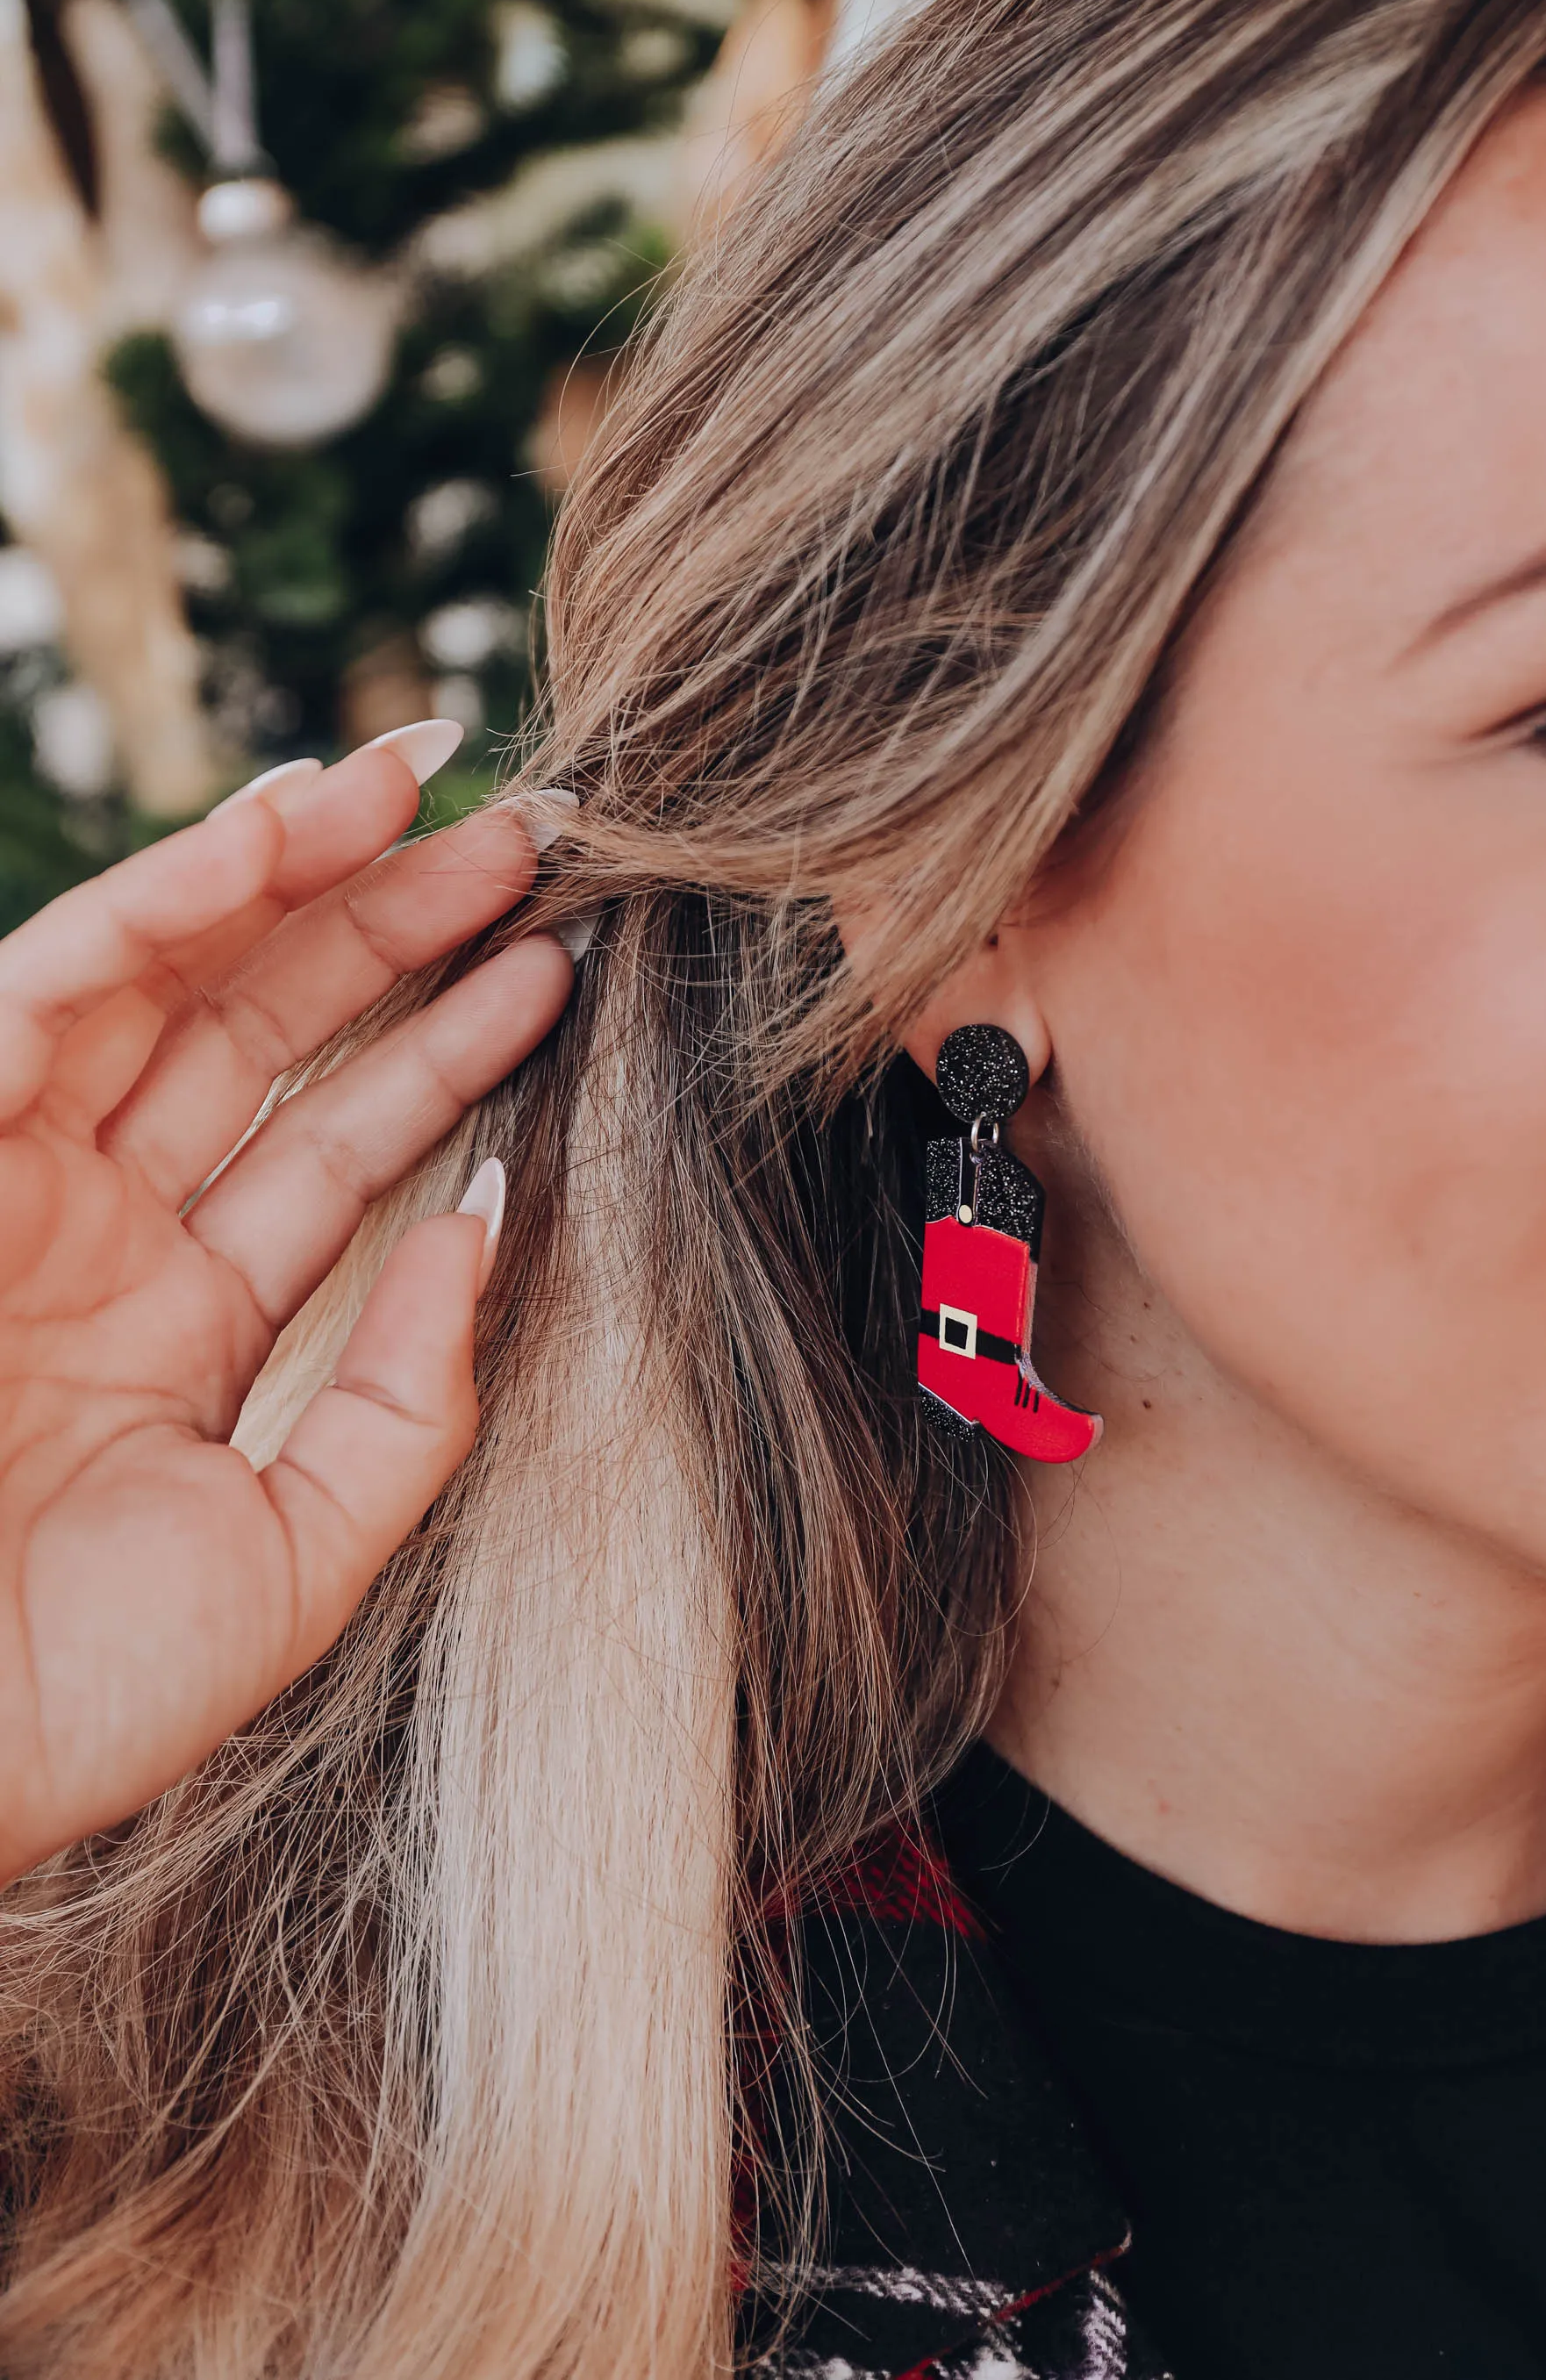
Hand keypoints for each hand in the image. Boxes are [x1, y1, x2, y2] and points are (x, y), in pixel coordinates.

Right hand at [0, 738, 569, 1885]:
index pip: (340, 1149)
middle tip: (528, 841)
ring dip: (303, 872)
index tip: (555, 964)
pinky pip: (60, 983)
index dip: (448, 1049)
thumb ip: (402, 1396)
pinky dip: (171, 892)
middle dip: (395, 930)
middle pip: (271, 1038)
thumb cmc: (66, 1697)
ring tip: (438, 786)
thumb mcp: (292, 1556)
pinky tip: (290, 816)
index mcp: (179, 1324)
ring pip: (176, 979)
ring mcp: (17, 1181)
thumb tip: (486, 1223)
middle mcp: (100, 1231)